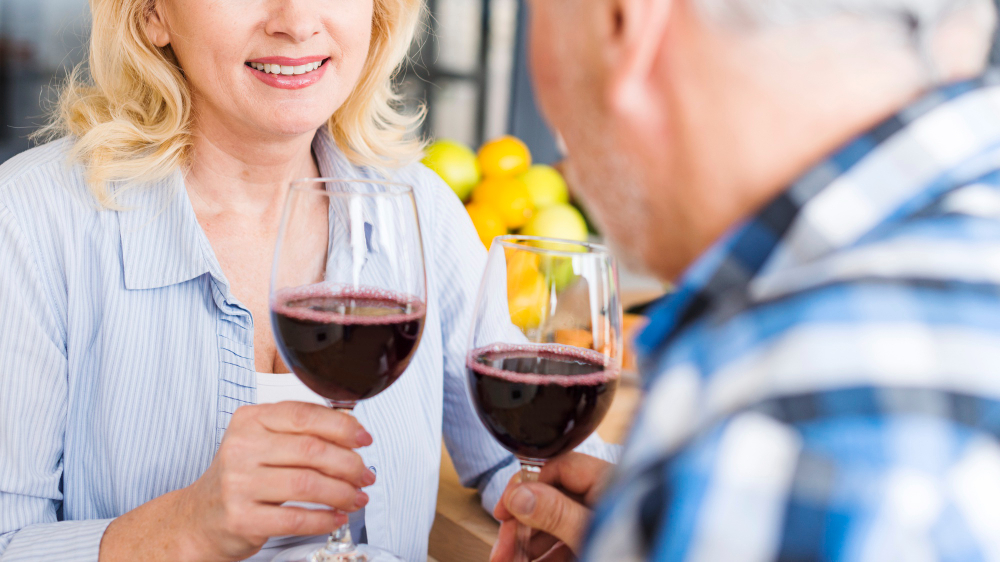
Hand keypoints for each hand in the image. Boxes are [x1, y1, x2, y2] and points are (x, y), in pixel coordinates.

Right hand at [177, 402, 375, 560]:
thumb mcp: (262, 442)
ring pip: (307, 484)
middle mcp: (242, 448)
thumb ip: (300, 433)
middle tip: (364, 475)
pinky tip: (337, 517)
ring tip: (356, 497)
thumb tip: (351, 433)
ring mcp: (239, 483)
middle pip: (311, 450)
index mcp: (250, 420)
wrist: (199, 517)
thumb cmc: (242, 476)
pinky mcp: (242, 518)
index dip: (342, 427)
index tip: (364, 439)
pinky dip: (324, 519)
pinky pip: (295, 518)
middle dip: (349, 464)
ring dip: (342, 493)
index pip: (303, 415)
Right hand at [491, 453, 612, 561]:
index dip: (525, 486)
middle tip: (501, 551)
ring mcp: (600, 520)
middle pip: (551, 499)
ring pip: (554, 524)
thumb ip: (555, 513)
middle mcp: (603, 497)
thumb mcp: (586, 533)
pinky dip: (546, 554)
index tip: (503, 509)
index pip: (557, 467)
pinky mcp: (597, 539)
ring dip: (527, 545)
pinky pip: (566, 541)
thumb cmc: (631, 552)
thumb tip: (517, 494)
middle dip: (521, 527)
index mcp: (607, 482)